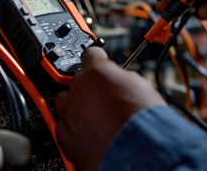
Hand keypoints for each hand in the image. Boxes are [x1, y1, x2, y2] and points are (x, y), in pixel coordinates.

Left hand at [56, 47, 164, 169]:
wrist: (138, 153)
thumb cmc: (143, 122)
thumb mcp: (140, 86)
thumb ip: (121, 77)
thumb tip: (117, 79)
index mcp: (97, 73)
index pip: (91, 54)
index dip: (97, 57)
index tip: (97, 59)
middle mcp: (78, 90)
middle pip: (77, 79)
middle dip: (89, 85)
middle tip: (103, 95)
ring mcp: (69, 114)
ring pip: (64, 101)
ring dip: (76, 104)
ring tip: (94, 114)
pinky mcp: (65, 137)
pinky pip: (63, 124)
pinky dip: (74, 126)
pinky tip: (89, 131)